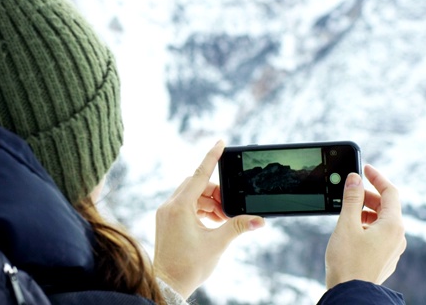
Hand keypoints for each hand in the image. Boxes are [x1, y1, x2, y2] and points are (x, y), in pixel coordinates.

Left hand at [153, 140, 264, 298]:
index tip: (220, 142)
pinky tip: (213, 221)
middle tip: (231, 206)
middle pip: (196, 185)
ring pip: (191, 196)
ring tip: (224, 218)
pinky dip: (201, 209)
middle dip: (216, 191)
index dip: (211, 157)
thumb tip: (259, 219)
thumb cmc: (189, 266)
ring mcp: (166, 213)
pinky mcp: (166, 221)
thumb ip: (238, 226)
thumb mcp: (217, 244)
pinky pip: (185, 205)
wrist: (168, 284)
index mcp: (179, 207)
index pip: (199, 174)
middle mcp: (169, 206)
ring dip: (210, 202)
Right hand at [324, 164, 405, 288]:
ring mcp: (392, 248)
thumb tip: (354, 179)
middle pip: (386, 206)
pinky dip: (365, 225)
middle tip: (347, 192)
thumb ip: (351, 199)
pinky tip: (349, 230)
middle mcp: (397, 236)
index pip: (390, 192)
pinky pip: (378, 234)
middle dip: (367, 196)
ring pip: (381, 220)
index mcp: (393, 225)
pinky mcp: (384, 257)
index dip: (376, 177)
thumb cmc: (347, 261)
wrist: (350, 292)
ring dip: (364, 212)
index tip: (364, 168)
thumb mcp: (346, 224)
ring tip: (344, 215)